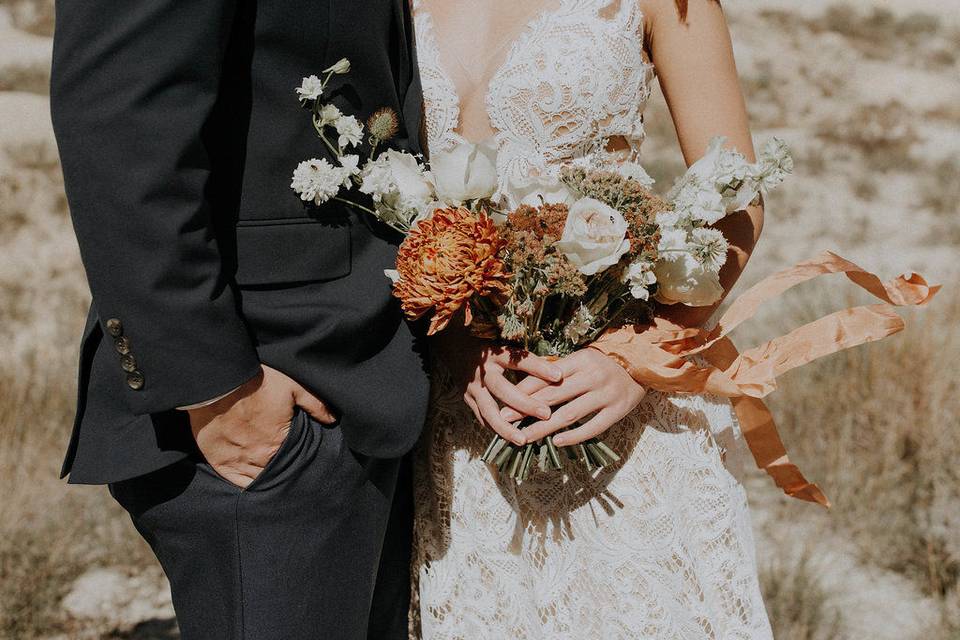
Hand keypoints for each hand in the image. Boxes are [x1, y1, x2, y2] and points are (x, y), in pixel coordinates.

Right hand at [186, 364, 335, 487]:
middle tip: (287, 469)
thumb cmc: (256, 383)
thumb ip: (315, 404)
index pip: (294, 461)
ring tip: (272, 477)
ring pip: (258, 480)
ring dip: (266, 478)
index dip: (298, 460)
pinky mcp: (220, 462)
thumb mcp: (293, 387)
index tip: (299, 458)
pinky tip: (253, 484)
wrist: (218, 382)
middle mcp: (260, 458)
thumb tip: (332, 419)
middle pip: (277, 472)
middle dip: (283, 471)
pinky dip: (245, 484)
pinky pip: (236, 482)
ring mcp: (239, 462)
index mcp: (279, 443)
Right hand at [436, 331, 562, 445]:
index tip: (558, 375)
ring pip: (489, 411)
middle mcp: (483, 372)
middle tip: (546, 413)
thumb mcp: (507, 348)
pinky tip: (510, 438)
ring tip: (523, 440)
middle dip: (525, 403)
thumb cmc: (490, 348)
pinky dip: (495, 429)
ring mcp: (473, 387)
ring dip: (505, 427)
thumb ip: (529, 362)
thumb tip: (558, 373)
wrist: (456, 347)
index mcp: (496, 355)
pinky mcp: (467, 399)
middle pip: (503, 389)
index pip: (519, 360)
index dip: (538, 367)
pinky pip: (482, 418)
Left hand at [500, 348, 644, 446]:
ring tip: (525, 437)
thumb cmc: (603, 364)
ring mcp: (606, 394)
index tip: (503, 403)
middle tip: (505, 421)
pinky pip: (593, 427)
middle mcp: (592, 376)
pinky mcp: (618, 410)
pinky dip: (574, 436)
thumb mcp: (581, 360)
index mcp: (580, 360)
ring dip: (544, 428)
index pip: (545, 377)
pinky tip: (557, 443)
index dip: (523, 392)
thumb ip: (557, 372)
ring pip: (569, 414)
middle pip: (553, 396)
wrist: (642, 366)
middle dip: (525, 410)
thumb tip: (523, 386)